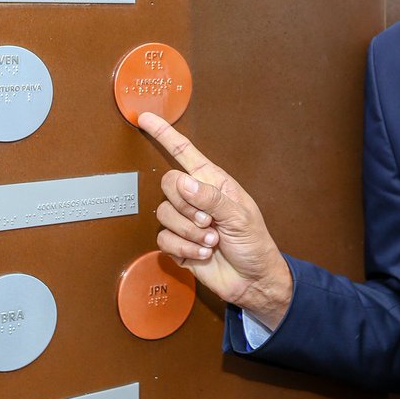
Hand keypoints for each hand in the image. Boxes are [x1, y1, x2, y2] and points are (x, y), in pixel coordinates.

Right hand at [138, 112, 292, 328]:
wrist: (252, 280)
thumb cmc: (254, 244)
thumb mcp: (240, 217)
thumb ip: (211, 198)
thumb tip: (183, 183)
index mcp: (213, 182)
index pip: (184, 152)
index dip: (164, 135)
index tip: (145, 119)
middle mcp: (196, 198)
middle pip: (168, 184)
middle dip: (187, 206)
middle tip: (209, 221)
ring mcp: (185, 221)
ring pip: (164, 214)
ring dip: (190, 232)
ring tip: (212, 240)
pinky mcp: (177, 243)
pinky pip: (164, 239)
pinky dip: (185, 249)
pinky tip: (203, 253)